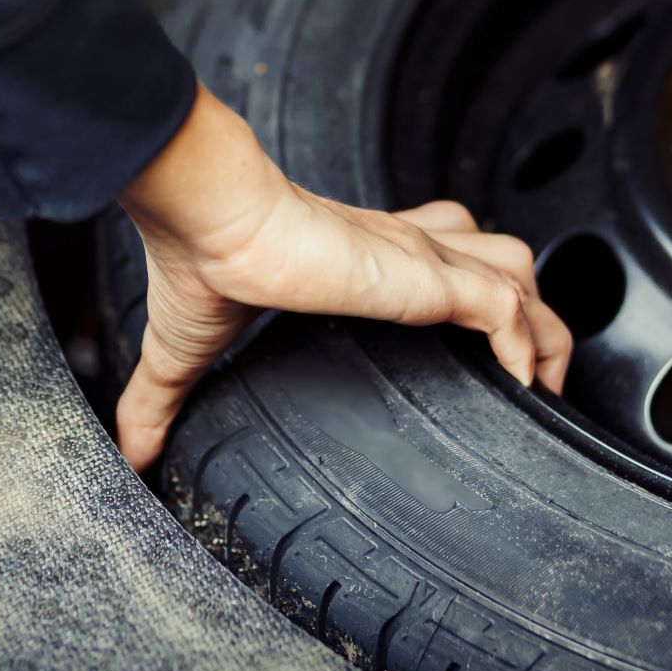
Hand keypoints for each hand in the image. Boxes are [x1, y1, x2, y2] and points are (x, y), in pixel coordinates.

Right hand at [115, 84, 571, 470]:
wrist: (208, 219)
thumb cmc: (200, 260)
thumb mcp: (185, 350)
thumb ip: (163, 399)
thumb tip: (127, 451)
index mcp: (359, 255)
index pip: (440, 249)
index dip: (468, 290)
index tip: (479, 349)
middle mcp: (401, 248)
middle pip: (500, 258)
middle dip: (531, 314)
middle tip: (532, 378)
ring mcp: (418, 258)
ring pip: (521, 272)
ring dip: (544, 327)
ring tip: (543, 384)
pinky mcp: (423, 274)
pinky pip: (506, 306)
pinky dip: (526, 345)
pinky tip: (524, 386)